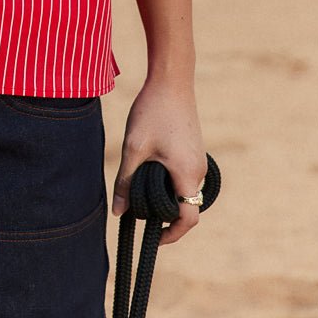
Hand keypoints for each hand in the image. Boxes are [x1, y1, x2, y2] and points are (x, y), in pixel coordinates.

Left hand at [112, 77, 206, 244]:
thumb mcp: (133, 148)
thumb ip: (125, 182)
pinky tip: (148, 165)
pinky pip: (183, 175)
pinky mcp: (194, 150)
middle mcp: (199, 171)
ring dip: (162, 194)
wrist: (171, 80)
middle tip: (135, 205)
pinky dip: (167, 179)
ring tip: (138, 181)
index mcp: (188, 175)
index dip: (171, 235)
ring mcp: (198, 160)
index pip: (188, 219)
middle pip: (184, 206)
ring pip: (182, 190)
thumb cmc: (153, 112)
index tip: (152, 238)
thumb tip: (118, 212)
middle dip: (161, 213)